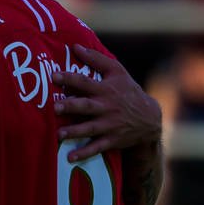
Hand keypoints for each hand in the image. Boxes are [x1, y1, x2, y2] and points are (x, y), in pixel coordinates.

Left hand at [53, 45, 162, 160]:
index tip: (54, 76)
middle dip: (72, 106)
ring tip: (59, 134)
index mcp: (106, 89)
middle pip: (87, 106)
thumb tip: (75, 46)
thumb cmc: (128, 91)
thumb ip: (96, 59)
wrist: (149, 118)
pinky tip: (70, 158)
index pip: (86, 82)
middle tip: (56, 107)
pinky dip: (84, 153)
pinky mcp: (112, 140)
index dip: (71, 78)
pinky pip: (97, 147)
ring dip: (75, 132)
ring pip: (90, 128)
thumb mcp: (117, 71)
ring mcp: (110, 125)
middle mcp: (107, 107)